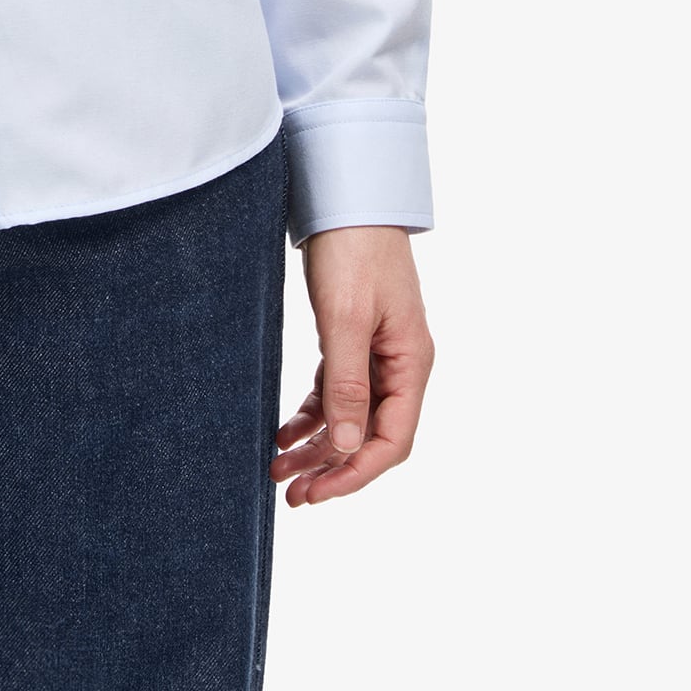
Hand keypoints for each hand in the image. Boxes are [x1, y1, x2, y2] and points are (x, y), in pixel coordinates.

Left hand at [272, 225, 432, 507]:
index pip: (391, 441)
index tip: (317, 493)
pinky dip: (312, 415)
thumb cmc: (354, 251)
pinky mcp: (353, 339)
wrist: (347, 196)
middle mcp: (400, 365)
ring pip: (349, 417)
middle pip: (370, 436)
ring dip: (317, 447)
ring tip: (279, 471)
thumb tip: (344, 447)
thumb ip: (346, 384)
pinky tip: (285, 433)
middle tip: (291, 494)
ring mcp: (378, 353)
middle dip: (332, 468)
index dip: (354, 473)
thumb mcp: (346, 320)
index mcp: (411, 364)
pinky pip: (335, 391)